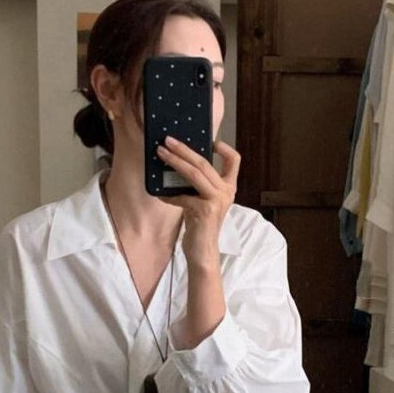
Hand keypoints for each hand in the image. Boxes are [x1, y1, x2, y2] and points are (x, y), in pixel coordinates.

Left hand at [156, 137, 239, 266]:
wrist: (203, 252)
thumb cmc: (200, 226)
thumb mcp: (203, 201)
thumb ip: (198, 185)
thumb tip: (178, 163)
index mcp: (228, 188)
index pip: (234, 161)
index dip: (225, 148)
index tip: (211, 141)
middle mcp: (225, 192)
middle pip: (204, 162)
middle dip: (184, 149)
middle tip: (168, 140)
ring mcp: (216, 201)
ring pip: (194, 173)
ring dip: (175, 161)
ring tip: (161, 153)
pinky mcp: (205, 210)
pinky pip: (182, 197)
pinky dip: (168, 195)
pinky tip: (159, 194)